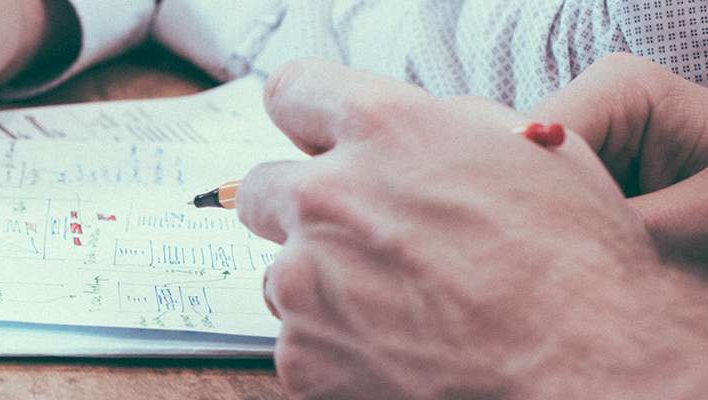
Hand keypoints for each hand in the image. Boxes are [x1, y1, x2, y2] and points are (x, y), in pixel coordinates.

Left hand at [242, 59, 707, 397]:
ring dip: (327, 289)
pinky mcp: (301, 357)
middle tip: (365, 241)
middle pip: (266, 190)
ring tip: (410, 312)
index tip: (323, 143)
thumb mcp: (527, 152)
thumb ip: (441, 127)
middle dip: (305, 211)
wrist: (591, 372)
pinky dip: (339, 352)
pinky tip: (405, 356)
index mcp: (384, 130)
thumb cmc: (579, 264)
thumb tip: (401, 133)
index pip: (296, 93)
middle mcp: (328, 198)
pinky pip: (301, 343)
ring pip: (285, 275)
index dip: (311, 120)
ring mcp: (305, 281)